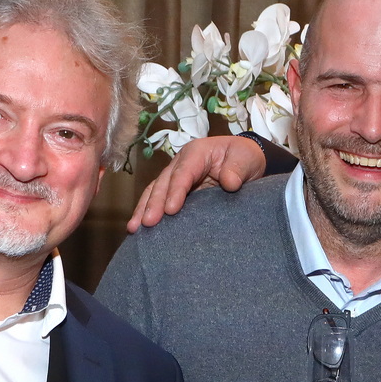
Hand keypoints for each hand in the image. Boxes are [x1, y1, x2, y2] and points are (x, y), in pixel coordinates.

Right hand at [127, 135, 269, 230]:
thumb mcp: (245, 159)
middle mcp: (181, 163)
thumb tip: (230, 182)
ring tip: (134, 228)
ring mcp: (175, 176)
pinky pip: (157, 200)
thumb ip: (237, 170)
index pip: (183, 172)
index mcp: (196, 153)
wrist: (244, 161)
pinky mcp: (174, 190)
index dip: (176, 190)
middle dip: (154, 203)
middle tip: (148, 223)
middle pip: (164, 183)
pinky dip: (146, 212)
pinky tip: (138, 229)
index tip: (171, 210)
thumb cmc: (244, 158)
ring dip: (144, 209)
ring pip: (154, 191)